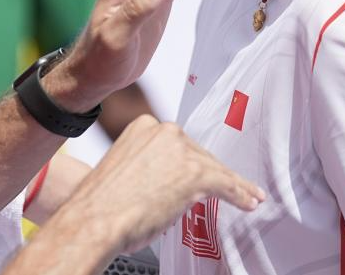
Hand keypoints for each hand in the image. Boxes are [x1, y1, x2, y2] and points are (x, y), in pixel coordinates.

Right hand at [5, 115, 263, 273]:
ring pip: (215, 168)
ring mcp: (181, 151)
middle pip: (198, 154)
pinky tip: (249, 201)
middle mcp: (164, 132)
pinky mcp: (196, 174)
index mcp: (144, 127)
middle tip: (225, 188)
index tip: (199, 171)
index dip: (191, 162)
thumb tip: (163, 183)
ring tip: (248, 195)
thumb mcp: (123, 171)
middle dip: (211, 173)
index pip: (178, 144)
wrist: (95, 219)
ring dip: (233, 183)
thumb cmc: (101, 204)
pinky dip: (241, 193)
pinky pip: (226, 183)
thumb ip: (146, 168)